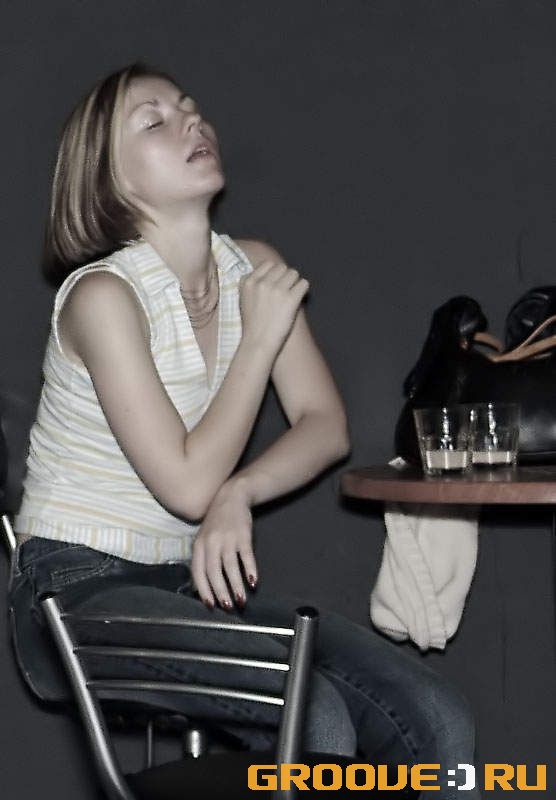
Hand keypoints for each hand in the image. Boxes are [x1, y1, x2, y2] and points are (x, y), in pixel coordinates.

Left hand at [191, 479, 256, 608]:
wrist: (231, 496)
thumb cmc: (217, 522)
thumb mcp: (204, 538)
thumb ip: (203, 558)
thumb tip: (203, 586)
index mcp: (198, 546)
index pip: (198, 572)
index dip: (204, 590)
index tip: (211, 605)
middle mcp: (211, 543)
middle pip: (213, 572)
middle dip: (221, 592)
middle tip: (229, 606)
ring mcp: (227, 538)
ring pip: (230, 567)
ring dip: (236, 585)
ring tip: (242, 600)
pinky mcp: (243, 535)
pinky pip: (246, 556)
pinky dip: (250, 570)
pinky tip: (253, 581)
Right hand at [239, 260, 308, 355]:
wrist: (258, 343)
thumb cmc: (252, 325)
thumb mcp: (243, 299)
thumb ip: (252, 284)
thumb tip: (268, 274)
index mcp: (248, 281)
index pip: (268, 264)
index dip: (275, 274)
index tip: (276, 285)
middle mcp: (262, 282)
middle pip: (283, 267)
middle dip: (285, 278)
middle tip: (286, 293)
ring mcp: (276, 290)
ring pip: (294, 274)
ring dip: (295, 284)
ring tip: (291, 297)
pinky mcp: (290, 299)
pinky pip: (304, 284)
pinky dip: (303, 291)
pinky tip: (298, 300)